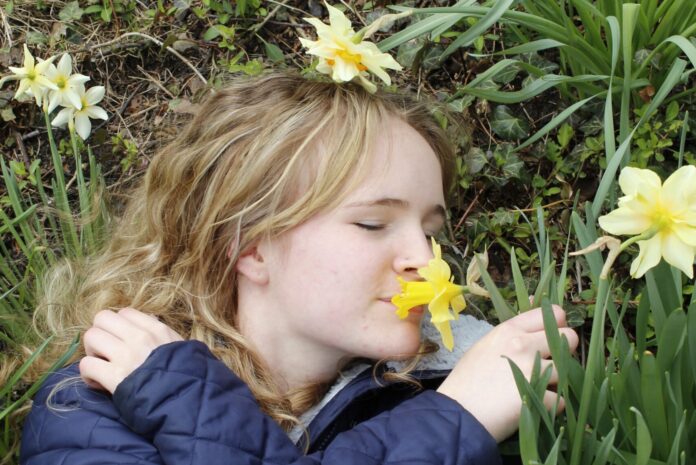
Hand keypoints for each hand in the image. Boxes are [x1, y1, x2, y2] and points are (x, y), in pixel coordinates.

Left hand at [80, 308, 183, 393]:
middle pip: (102, 318)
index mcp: (156, 329)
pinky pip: (86, 364)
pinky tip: (99, 382)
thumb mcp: (178, 346)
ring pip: (91, 336)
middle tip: (107, 351)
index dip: (119, 327)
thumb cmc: (185, 375)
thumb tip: (147, 320)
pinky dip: (88, 374)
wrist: (185, 401)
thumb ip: (161, 333)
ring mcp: (126, 356)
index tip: (122, 341)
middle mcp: (140, 337)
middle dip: (100, 334)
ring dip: (92, 352)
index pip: (125, 313)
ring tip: (102, 365)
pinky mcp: (114, 377)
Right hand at [437, 306, 578, 441]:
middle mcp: (524, 344)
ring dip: (558, 380)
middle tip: (548, 365)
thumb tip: (536, 316)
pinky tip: (535, 407)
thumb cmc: (467, 380)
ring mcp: (533, 370)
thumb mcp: (486, 346)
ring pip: (568, 369)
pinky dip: (552, 406)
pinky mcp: (539, 396)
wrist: (458, 413)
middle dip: (564, 352)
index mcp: (510, 330)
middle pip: (569, 337)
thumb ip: (512, 334)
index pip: (551, 314)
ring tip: (539, 388)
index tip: (550, 339)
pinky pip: (561, 399)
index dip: (556, 326)